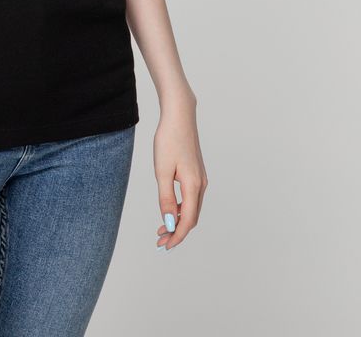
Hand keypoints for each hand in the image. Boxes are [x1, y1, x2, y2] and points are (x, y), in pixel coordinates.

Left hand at [153, 94, 207, 250]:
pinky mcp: (196, 172)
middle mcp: (201, 185)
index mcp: (193, 186)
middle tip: (160, 241)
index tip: (165, 246)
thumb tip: (169, 223)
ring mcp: (200, 178)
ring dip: (179, 220)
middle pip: (191, 217)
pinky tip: (169, 209)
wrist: (179, 116)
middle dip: (177, 231)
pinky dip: (181, 208)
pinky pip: (191, 198)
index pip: (187, 220)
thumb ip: (165, 198)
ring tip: (162, 228)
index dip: (177, 236)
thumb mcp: (162, 171)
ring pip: (192, 208)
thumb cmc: (168, 140)